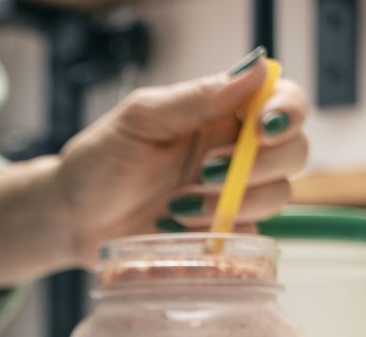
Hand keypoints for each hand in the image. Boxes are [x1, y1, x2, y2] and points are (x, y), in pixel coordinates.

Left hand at [54, 50, 307, 262]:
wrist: (71, 217)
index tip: (262, 128)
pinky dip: (222, 236)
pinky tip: (178, 230)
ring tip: (177, 205)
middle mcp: (234, 151)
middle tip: (204, 171)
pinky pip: (250, 238)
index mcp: (220, 113)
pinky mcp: (220, 235)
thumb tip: (256, 68)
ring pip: (277, 196)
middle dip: (260, 165)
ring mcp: (230, 195)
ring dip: (232, 202)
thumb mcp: (140, 120)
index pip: (283, 101)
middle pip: (294, 152)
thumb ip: (196, 97)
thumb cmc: (99, 160)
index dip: (286, 112)